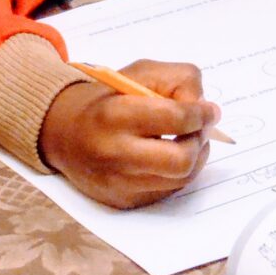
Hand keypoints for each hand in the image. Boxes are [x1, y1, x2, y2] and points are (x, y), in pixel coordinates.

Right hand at [39, 59, 222, 208]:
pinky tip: (170, 156)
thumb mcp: (140, 73)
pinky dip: (178, 172)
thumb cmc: (109, 98)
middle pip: (181, 160)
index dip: (201, 114)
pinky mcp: (123, 200)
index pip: (175, 118)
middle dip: (199, 141)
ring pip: (180, 179)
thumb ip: (178, 80)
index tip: (210, 111)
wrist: (65, 132)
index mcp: (115, 114)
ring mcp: (118, 182)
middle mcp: (114, 153)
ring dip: (195, 157)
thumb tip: (205, 109)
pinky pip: (168, 190)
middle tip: (200, 129)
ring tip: (187, 140)